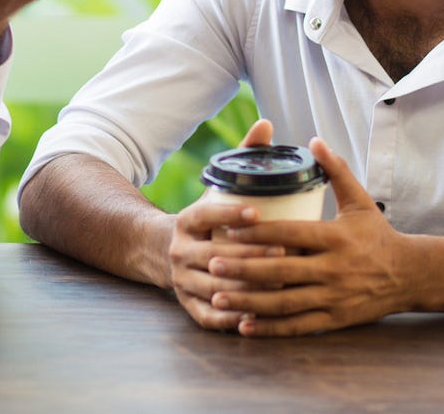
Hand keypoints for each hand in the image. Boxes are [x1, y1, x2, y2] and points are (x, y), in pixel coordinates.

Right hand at [166, 118, 284, 329]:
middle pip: (214, 255)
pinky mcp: (188, 305)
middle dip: (248, 254)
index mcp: (186, 220)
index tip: (257, 212)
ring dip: (246, 287)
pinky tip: (258, 317)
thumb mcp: (215, 190)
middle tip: (283, 250)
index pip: (205, 214)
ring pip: (215, 287)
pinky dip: (231, 319)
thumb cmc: (204, 218)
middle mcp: (180, 251)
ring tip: (278, 283)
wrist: (160, 251)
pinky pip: (209, 316)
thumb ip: (241, 158)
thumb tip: (267, 124)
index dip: (229, 214)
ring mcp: (182, 280)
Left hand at [206, 138, 409, 335]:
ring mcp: (333, 297)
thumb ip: (336, 171)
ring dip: (248, 301)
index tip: (229, 230)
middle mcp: (333, 269)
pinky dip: (269, 329)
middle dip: (243, 268)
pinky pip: (297, 327)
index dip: (258, 233)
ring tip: (217, 296)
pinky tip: (243, 326)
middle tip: (211, 263)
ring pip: (284, 302)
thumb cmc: (378, 235)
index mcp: (335, 238)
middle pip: (281, 270)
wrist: (410, 275)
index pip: (290, 233)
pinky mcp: (335, 320)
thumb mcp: (360, 201)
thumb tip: (314, 140)